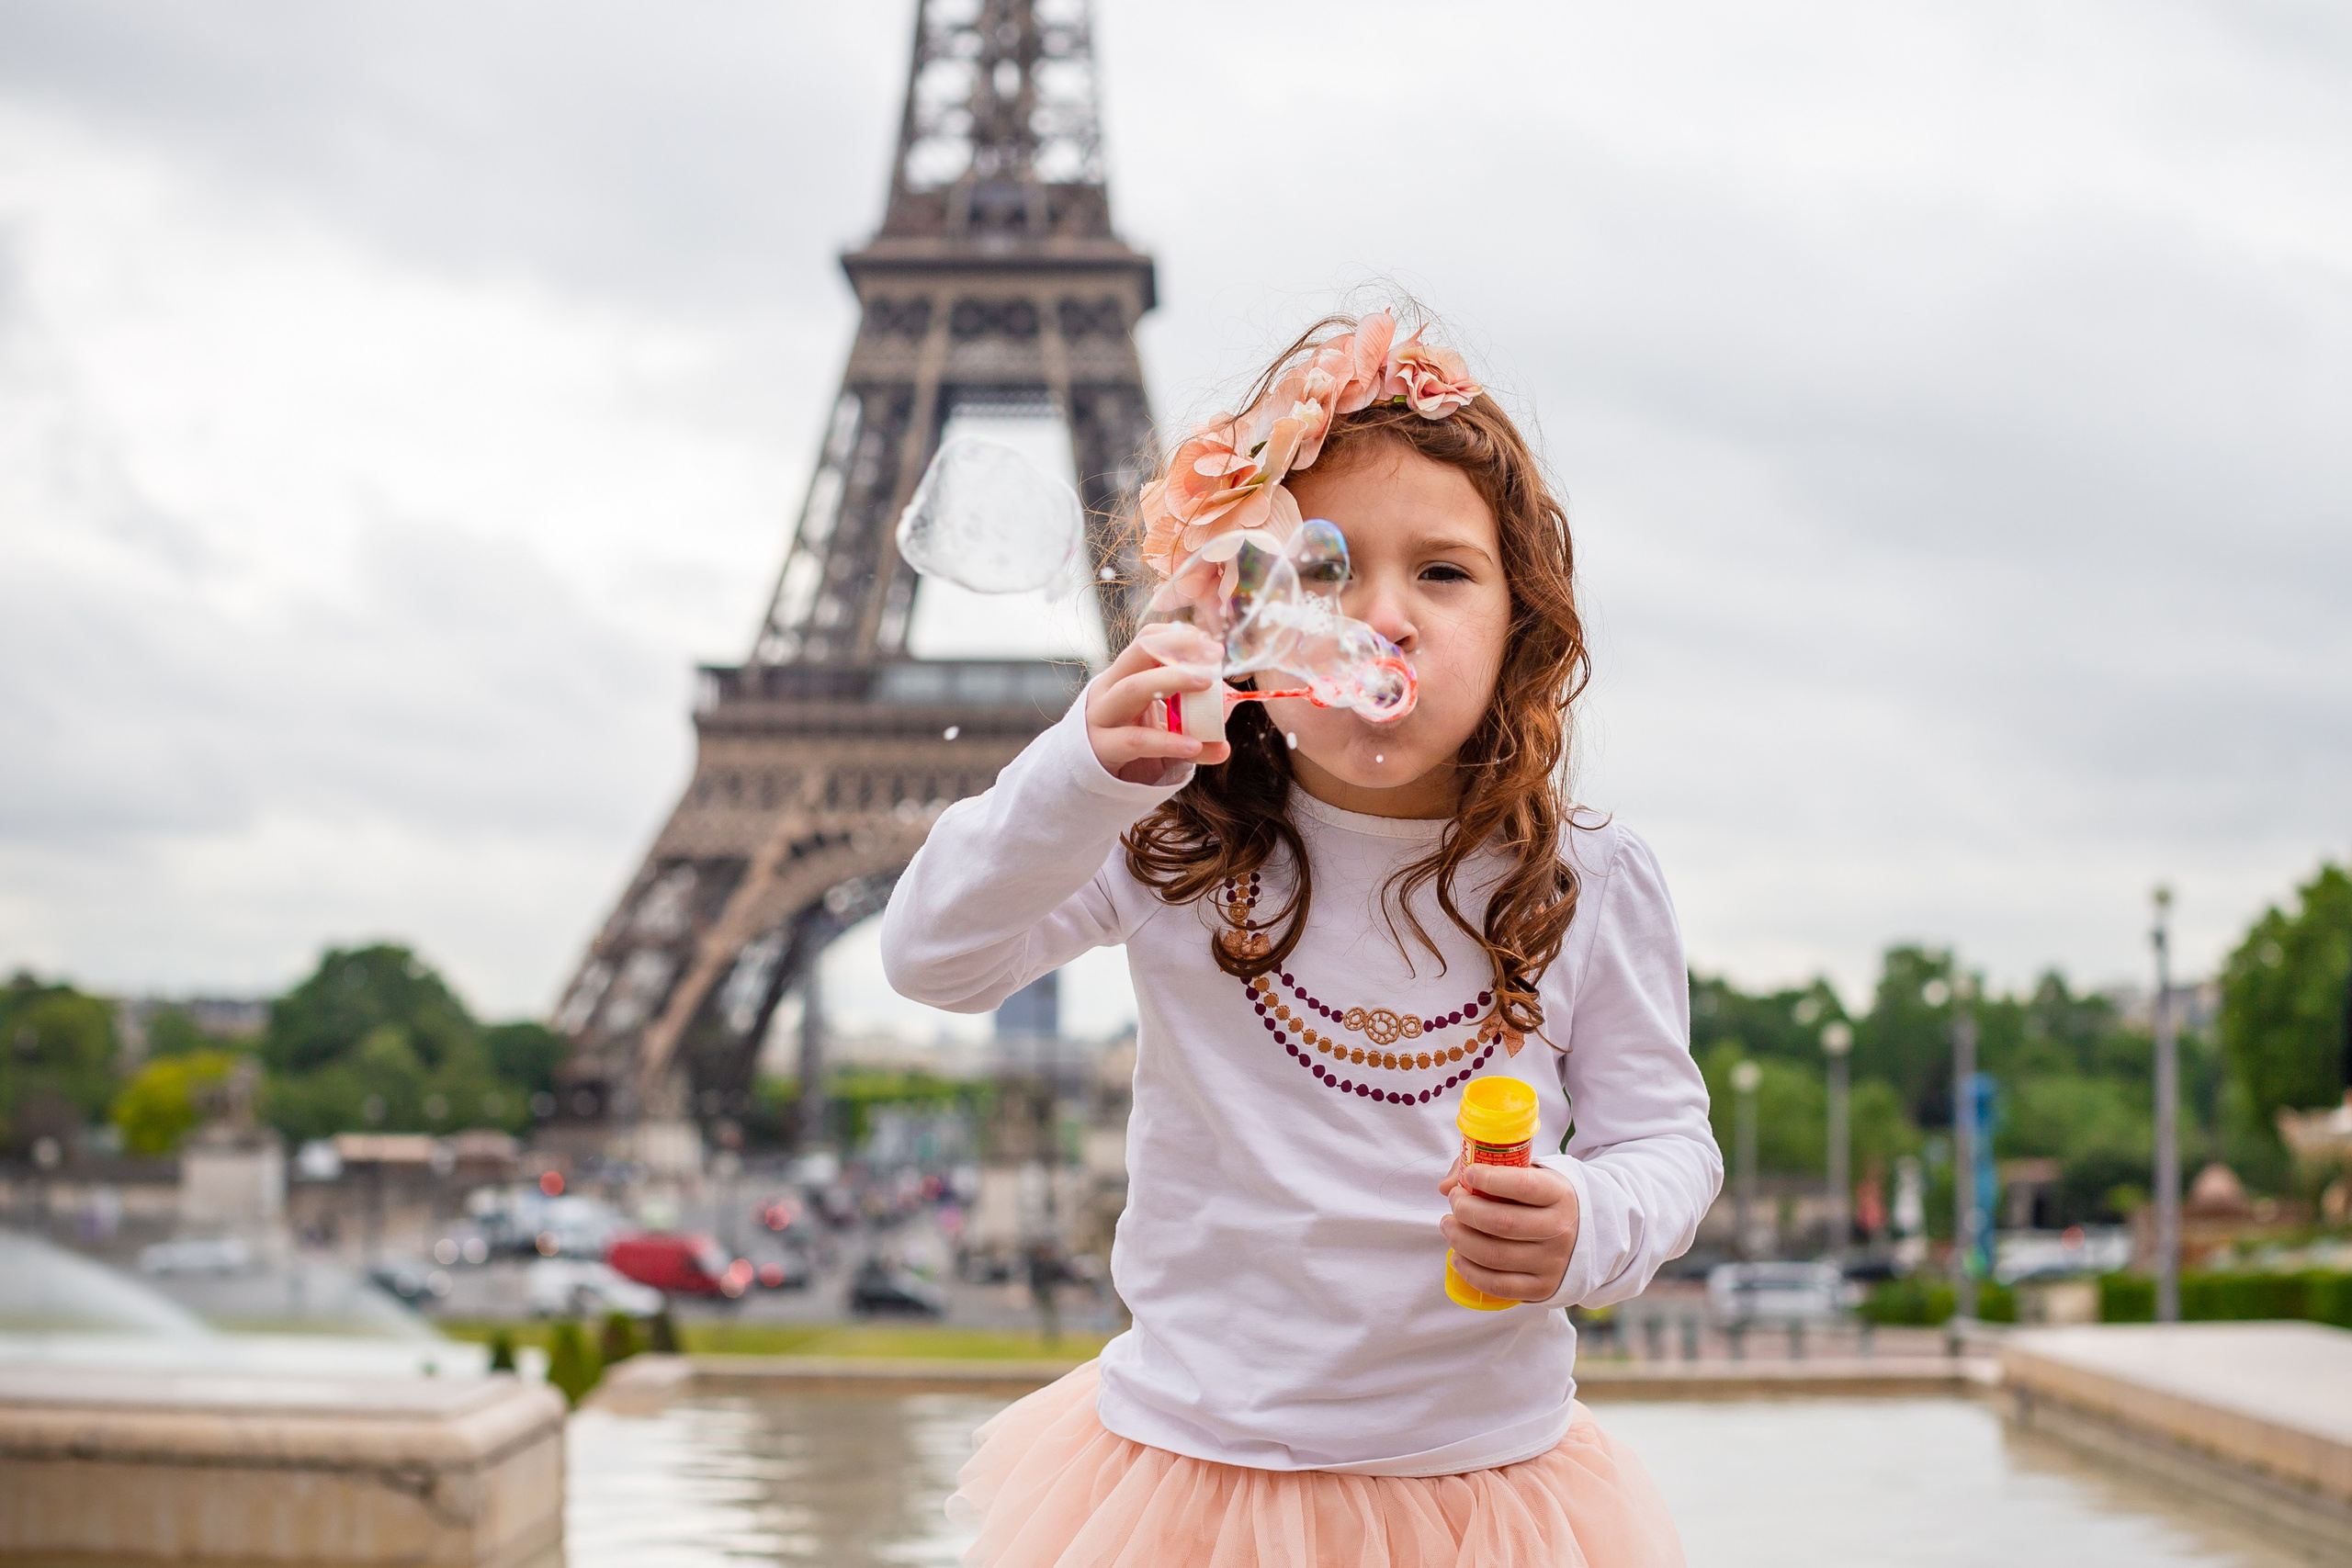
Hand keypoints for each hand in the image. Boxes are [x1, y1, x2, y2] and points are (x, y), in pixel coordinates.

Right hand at [1087, 637, 1232, 784]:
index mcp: (1123, 677)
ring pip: (1133, 688)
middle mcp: (1109, 689)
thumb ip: (1194, 723)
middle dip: (1176, 649)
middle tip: (1212, 655)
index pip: (1146, 641)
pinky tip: (1193, 745)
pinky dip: (1168, 741)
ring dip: (1172, 680)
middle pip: (1138, 654)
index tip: (1208, 641)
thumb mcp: (1164, 729)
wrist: (1093, 782)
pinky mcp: (1103, 747)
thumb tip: (1229, 717)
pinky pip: (1137, 740)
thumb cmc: (1131, 747)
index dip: (1176, 637)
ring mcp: (1101, 716)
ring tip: (1207, 684)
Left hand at [1439, 1157, 1580, 1302]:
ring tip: (1448, 1226)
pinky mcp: (1542, 1288)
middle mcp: (1560, 1230)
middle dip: (1466, 1210)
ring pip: (1494, 1255)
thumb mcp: (1531, 1174)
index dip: (1489, 1179)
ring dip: (1460, 1240)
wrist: (1584, 1234)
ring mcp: (1552, 1262)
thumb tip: (1446, 1186)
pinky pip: (1498, 1285)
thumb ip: (1488, 1170)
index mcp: (1559, 1194)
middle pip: (1501, 1223)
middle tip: (1454, 1201)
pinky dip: (1470, 1272)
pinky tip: (1458, 1257)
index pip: (1522, 1185)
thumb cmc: (1543, 1199)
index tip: (1468, 1176)